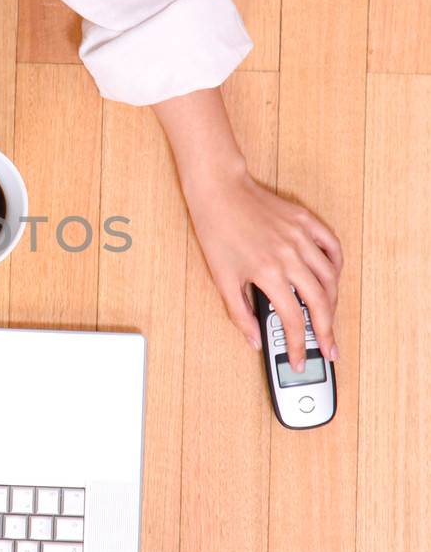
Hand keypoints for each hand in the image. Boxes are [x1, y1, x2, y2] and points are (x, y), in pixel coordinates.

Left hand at [183, 168, 342, 369]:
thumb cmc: (216, 232)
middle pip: (319, 303)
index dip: (297, 346)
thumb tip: (254, 339)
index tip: (299, 360)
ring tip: (329, 319)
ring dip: (333, 303)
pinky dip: (336, 265)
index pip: (291, 320)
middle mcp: (289, 256)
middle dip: (325, 331)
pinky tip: (333, 278)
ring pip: (330, 278)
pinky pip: (331, 246)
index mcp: (268, 273)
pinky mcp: (306, 221)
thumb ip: (240, 314)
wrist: (219, 191)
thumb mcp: (221, 279)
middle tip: (328, 349)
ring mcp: (301, 237)